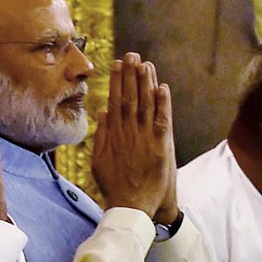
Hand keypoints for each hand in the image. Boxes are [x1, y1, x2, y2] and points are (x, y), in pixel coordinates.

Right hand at [92, 53, 172, 218]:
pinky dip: (162, 104)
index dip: (116, 81)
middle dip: (131, 75)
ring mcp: (144, 139)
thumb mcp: (99, 161)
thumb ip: (101, 135)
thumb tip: (103, 111)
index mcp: (114, 135)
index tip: (117, 64)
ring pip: (145, 105)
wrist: (132, 207)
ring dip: (145, 83)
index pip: (115, 101)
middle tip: (132, 55)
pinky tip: (162, 87)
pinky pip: (161, 120)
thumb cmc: (115, 187)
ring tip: (145, 64)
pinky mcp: (160, 147)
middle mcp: (129, 133)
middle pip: (129, 98)